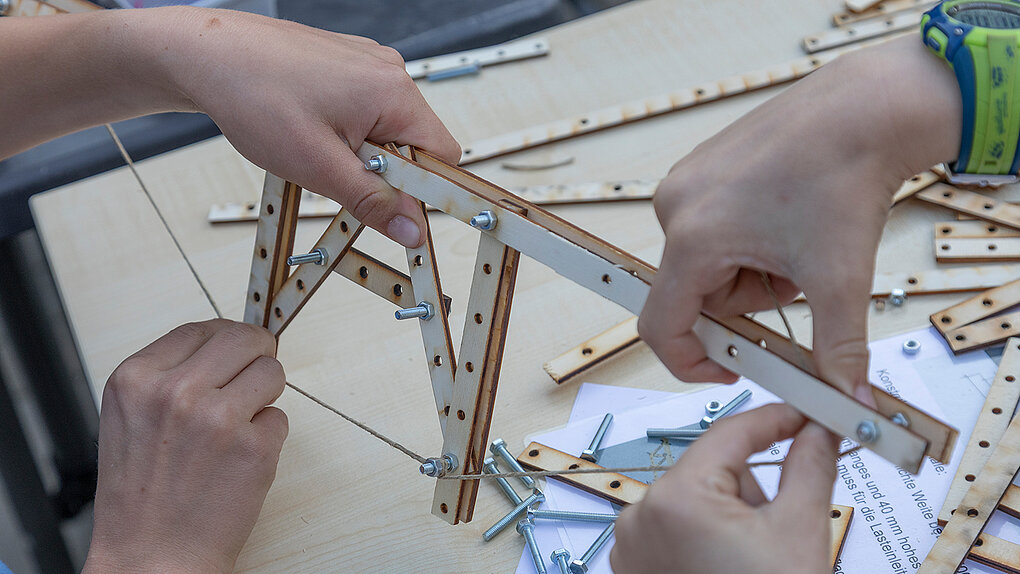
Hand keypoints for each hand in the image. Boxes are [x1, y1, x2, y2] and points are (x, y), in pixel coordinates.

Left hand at [0, 8, 458, 247]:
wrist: (206, 55)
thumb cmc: (254, 95)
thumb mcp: (318, 166)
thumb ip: (373, 201)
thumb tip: (413, 230)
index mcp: (395, 93)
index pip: (443, 157)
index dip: (425, 192)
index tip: (397, 214)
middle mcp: (389, 72)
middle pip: (417, 143)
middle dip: (388, 173)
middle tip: (341, 180)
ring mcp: (367, 64)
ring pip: (389, 130)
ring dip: (364, 155)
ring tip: (317, 152)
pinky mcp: (346, 65)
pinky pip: (367, 111)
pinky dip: (349, 134)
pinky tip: (312, 134)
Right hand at [83, 319, 287, 573]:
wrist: (151, 557)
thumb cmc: (142, 496)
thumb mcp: (131, 417)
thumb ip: (169, 375)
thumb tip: (224, 343)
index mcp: (135, 379)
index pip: (201, 329)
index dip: (225, 338)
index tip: (235, 350)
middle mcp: (175, 392)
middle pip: (244, 339)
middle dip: (257, 353)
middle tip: (256, 373)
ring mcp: (217, 418)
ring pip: (271, 372)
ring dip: (264, 396)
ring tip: (237, 429)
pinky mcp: (254, 447)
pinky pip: (280, 418)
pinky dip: (268, 436)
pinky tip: (239, 461)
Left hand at [610, 404, 837, 573]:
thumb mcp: (800, 529)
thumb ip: (810, 465)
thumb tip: (819, 428)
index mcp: (677, 497)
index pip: (731, 432)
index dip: (775, 419)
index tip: (804, 413)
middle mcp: (641, 515)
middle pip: (713, 469)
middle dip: (753, 488)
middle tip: (778, 528)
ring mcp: (632, 543)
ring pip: (697, 499)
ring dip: (732, 515)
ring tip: (753, 560)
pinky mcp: (634, 565)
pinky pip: (677, 528)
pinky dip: (708, 536)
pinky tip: (731, 566)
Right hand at [638, 36, 960, 399]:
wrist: (865, 107)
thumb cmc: (844, 174)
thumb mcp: (840, 277)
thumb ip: (838, 350)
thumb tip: (848, 401)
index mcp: (693, 238)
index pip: (661, 326)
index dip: (692, 361)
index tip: (731, 368)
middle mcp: (676, 207)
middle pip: (696, 293)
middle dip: (747, 300)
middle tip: (798, 280)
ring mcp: (686, 182)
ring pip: (707, 262)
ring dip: (750, 270)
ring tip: (798, 242)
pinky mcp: (702, 168)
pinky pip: (712, 228)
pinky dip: (748, 240)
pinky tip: (787, 218)